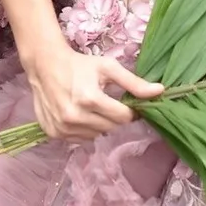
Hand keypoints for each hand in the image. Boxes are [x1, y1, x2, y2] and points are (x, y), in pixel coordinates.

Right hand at [23, 44, 163, 142]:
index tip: (127, 103)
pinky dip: (85, 129)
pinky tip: (80, 114)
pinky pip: (80, 139)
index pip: (123, 117)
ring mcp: (62, 128)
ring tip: (92, 107)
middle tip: (108, 103)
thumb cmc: (79, 65)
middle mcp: (75, 117)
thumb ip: (134, 82)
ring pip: (96, 135)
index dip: (130, 111)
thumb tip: (160, 92)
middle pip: (111, 128)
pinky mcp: (54, 133)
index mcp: (90, 99)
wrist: (45, 66)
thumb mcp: (108, 68)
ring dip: (100, 124)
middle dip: (114, 117)